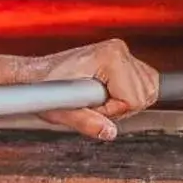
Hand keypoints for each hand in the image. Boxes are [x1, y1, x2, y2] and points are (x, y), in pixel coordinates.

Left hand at [29, 38, 159, 140]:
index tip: (91, 106)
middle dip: (120, 107)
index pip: (134, 99)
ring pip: (147, 89)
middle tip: (92, 103)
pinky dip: (127, 94)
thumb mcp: (62, 111)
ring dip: (124, 101)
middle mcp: (118, 50)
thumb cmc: (43, 86)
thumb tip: (109, 132)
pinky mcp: (120, 56)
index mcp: (108, 57)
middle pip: (145, 94)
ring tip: (96, 98)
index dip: (112, 111)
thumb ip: (87, 122)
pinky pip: (143, 83)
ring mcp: (120, 51)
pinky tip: (105, 93)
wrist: (34, 74)